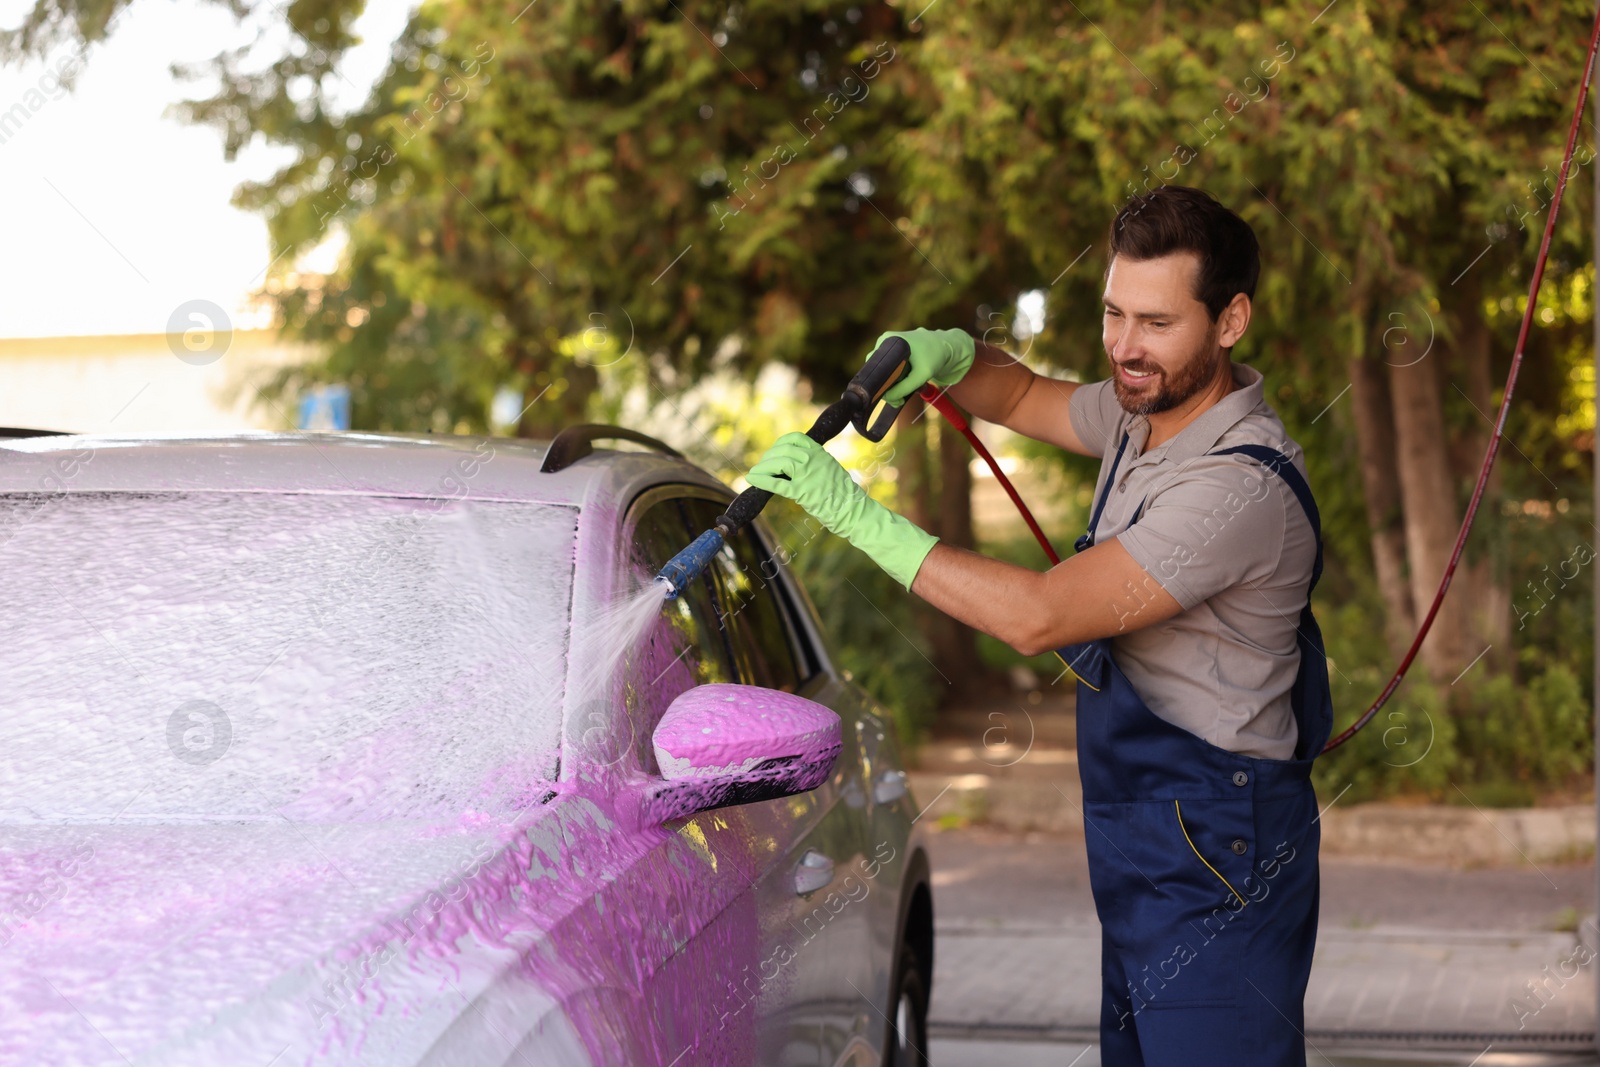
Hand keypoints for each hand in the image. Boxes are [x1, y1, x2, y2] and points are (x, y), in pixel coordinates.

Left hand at [746, 432, 864, 532]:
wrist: (853, 510)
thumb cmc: (842, 494)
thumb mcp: (830, 469)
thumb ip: (814, 463)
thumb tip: (793, 464)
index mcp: (820, 453)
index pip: (795, 438)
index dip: (780, 443)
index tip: (773, 451)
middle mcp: (814, 459)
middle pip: (784, 449)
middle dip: (769, 457)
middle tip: (761, 466)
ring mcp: (808, 474)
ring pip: (779, 463)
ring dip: (763, 467)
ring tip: (755, 473)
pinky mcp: (803, 492)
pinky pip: (777, 483)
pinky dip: (762, 480)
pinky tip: (753, 480)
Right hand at [876, 328, 975, 405]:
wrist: (948, 346)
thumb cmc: (936, 356)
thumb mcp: (921, 375)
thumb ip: (904, 388)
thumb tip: (888, 398)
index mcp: (888, 340)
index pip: (874, 367)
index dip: (881, 385)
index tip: (892, 398)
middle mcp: (886, 340)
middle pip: (878, 370)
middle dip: (889, 388)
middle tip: (900, 401)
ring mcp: (890, 345)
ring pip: (884, 371)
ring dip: (894, 384)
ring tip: (910, 390)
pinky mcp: (895, 351)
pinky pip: (890, 368)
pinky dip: (898, 378)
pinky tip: (909, 382)